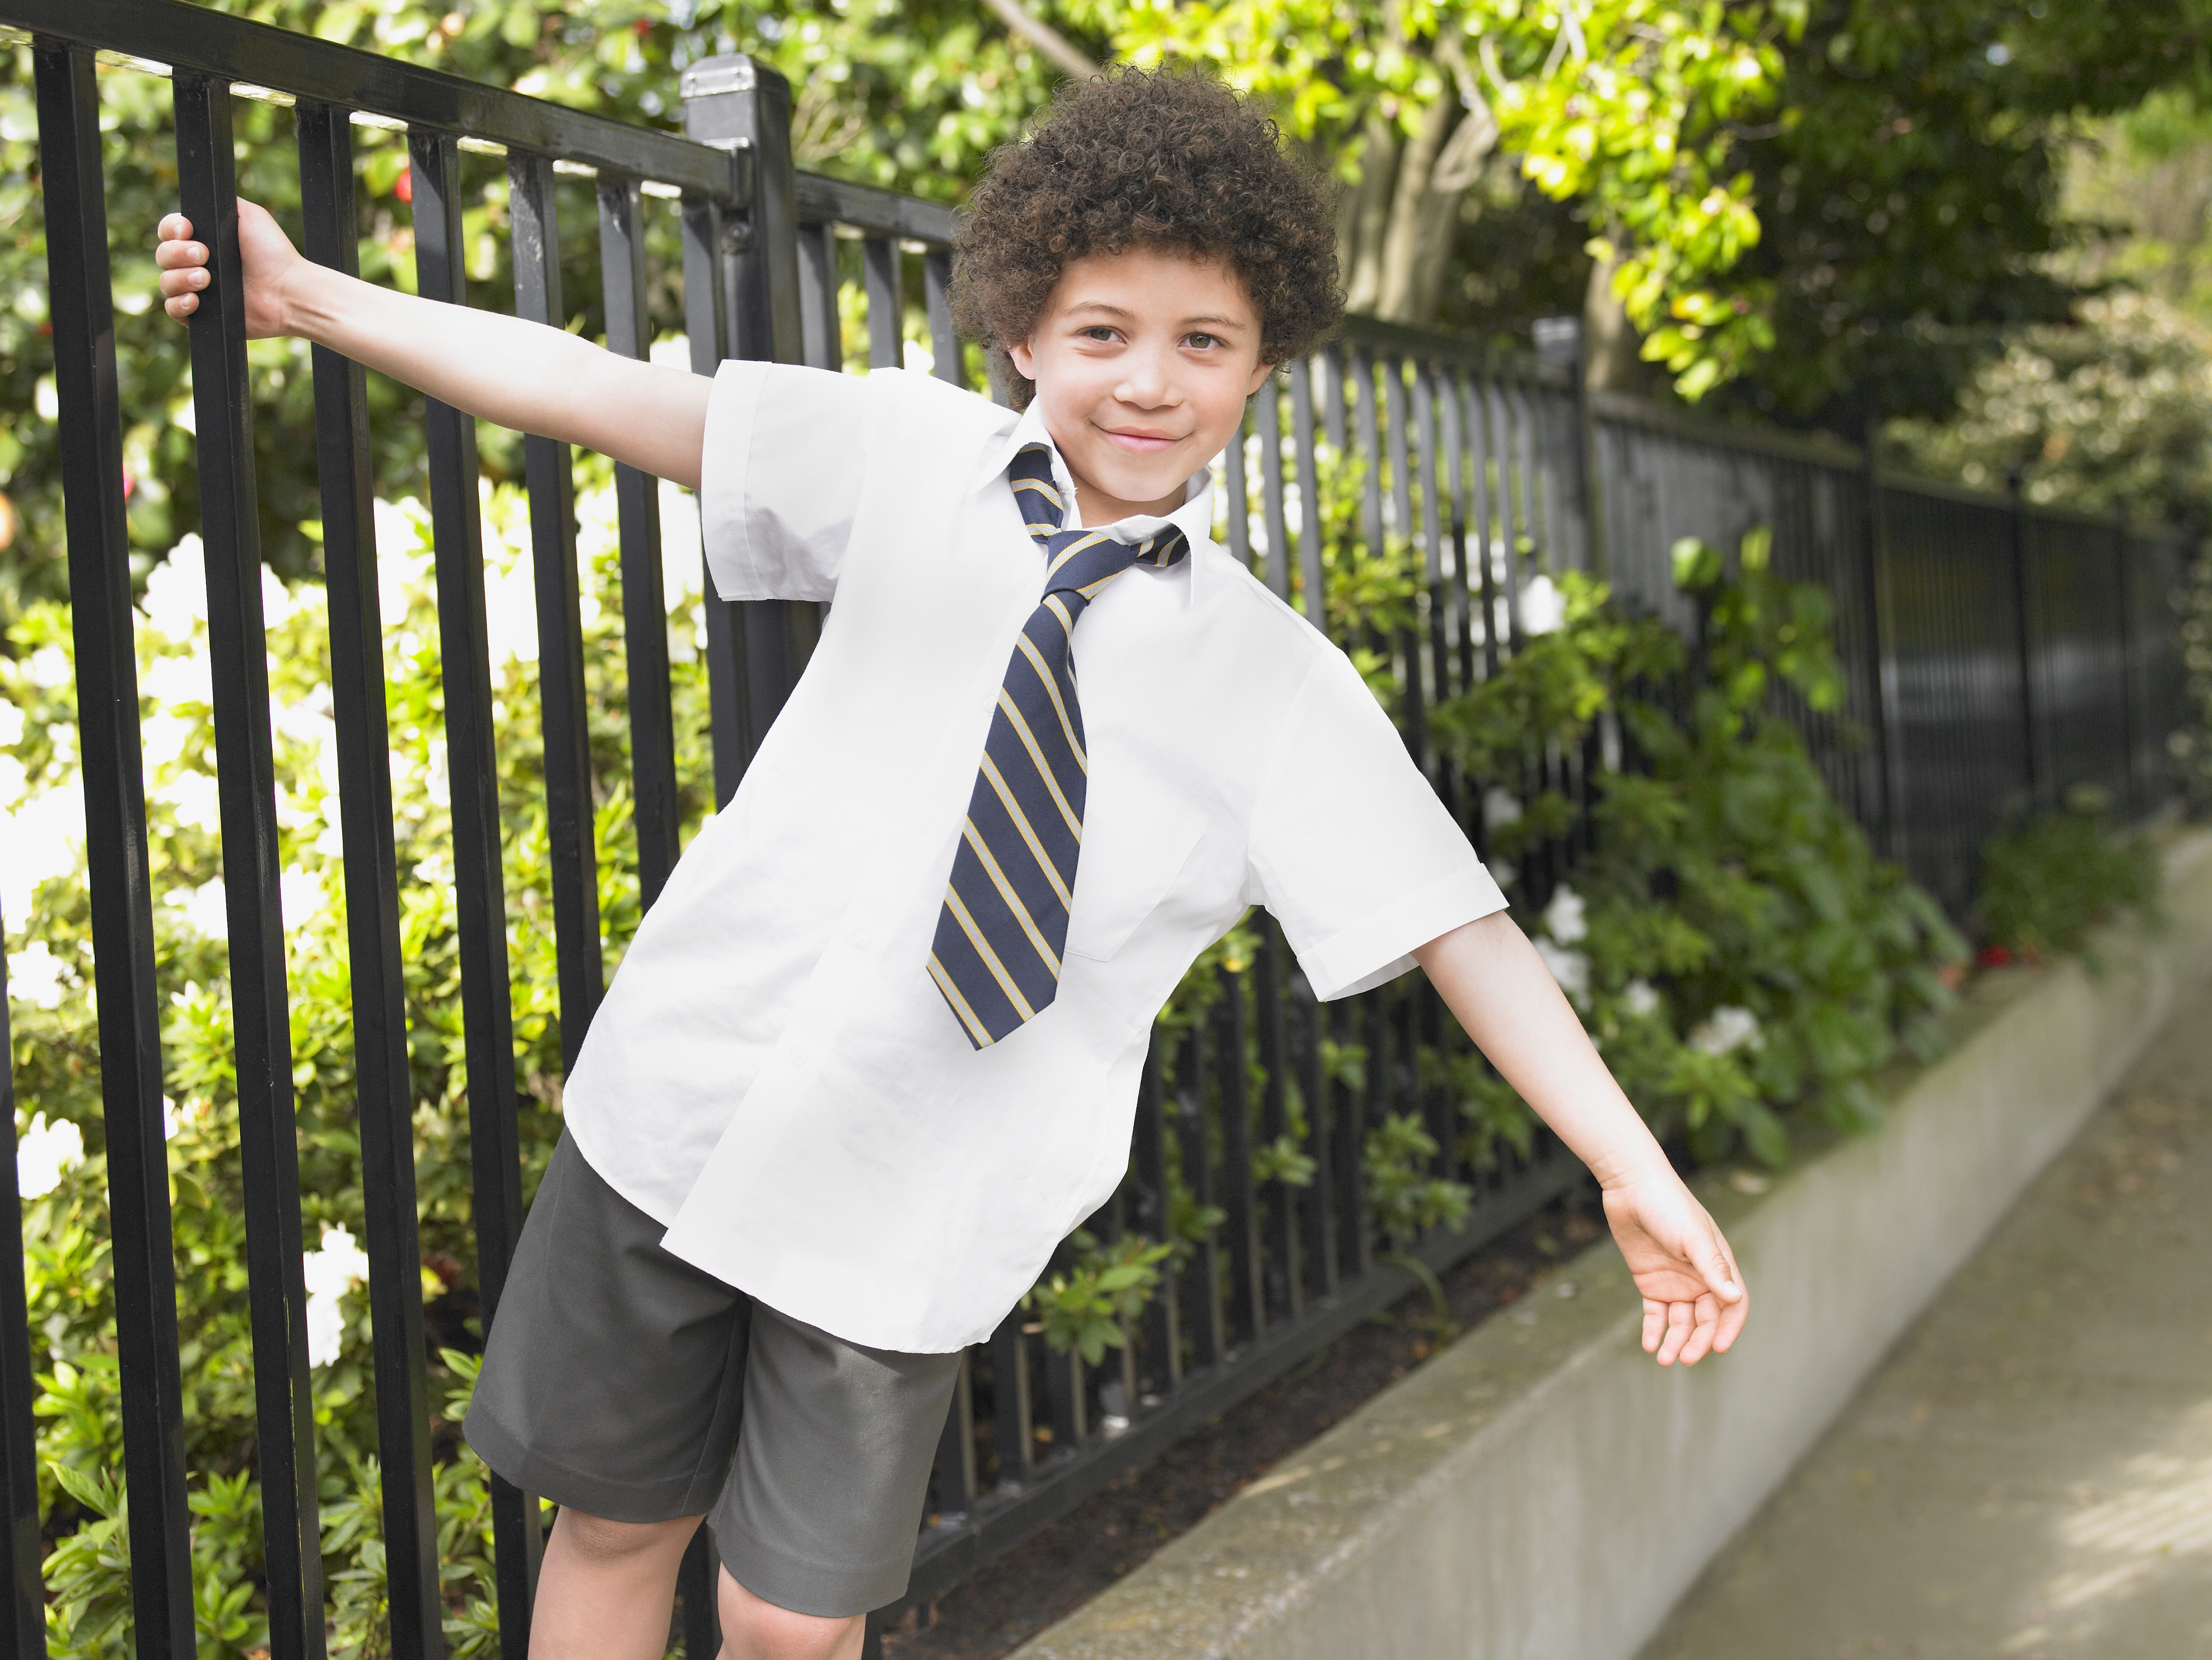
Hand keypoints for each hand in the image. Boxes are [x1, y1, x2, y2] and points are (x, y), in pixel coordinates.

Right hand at [156, 201, 304, 336]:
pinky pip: (172, 310)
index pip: (168, 231)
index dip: (170, 229)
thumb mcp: (249, 215)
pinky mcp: (203, 315)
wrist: (288, 290)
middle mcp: (195, 264)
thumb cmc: (273, 253)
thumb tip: (203, 195)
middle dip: (177, 253)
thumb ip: (223, 203)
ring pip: (166, 282)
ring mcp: (198, 291)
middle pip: (163, 255)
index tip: (187, 230)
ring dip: (180, 278)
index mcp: (203, 240)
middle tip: (204, 255)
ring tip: (206, 279)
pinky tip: (196, 300)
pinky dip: (179, 304)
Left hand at [1601, 1166, 1747, 1366]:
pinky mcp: (1650, 1281)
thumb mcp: (1692, 1236)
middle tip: (1686, 1358)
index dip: (1729, 1328)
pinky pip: (1656, 1313)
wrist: (1630, 1186)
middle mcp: (1699, 1277)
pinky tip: (1649, 1345)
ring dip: (1675, 1341)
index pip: (1733, 1305)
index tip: (1718, 1347)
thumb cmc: (1668, 1205)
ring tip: (1664, 1359)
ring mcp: (1675, 1281)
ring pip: (1680, 1320)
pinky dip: (1654, 1330)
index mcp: (1718, 1265)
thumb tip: (1733, 1297)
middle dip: (1698, 1340)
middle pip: (1706, 1318)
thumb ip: (1711, 1267)